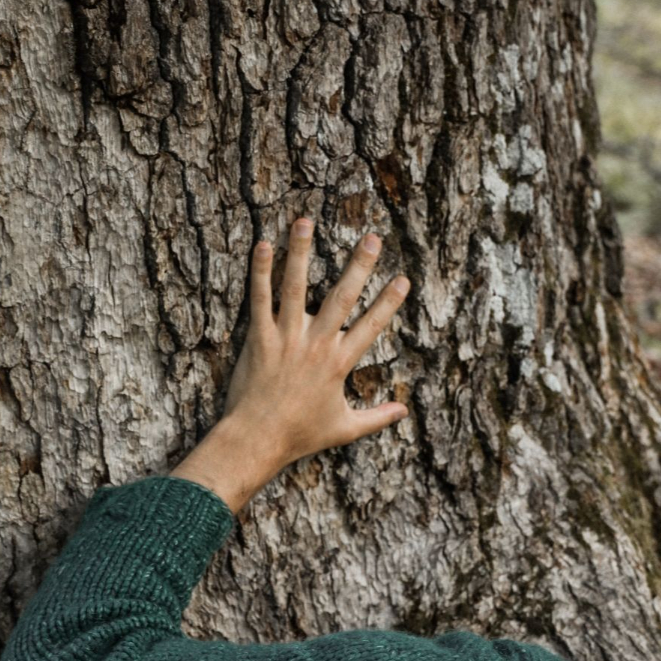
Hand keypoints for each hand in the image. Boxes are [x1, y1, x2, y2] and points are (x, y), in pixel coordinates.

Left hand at [171, 219, 409, 511]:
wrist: (257, 440)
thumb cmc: (300, 436)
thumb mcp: (345, 429)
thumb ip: (376, 417)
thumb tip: (403, 411)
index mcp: (339, 363)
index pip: (371, 325)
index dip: (389, 301)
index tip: (403, 278)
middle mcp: (316, 345)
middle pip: (342, 297)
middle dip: (359, 265)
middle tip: (373, 237)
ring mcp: (286, 338)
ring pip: (296, 287)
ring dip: (301, 251)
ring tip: (305, 221)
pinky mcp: (258, 338)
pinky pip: (259, 299)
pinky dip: (260, 271)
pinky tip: (263, 244)